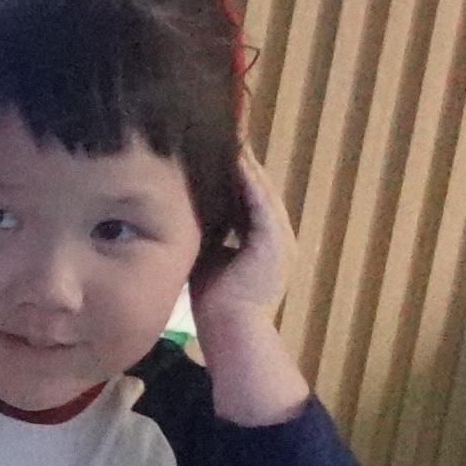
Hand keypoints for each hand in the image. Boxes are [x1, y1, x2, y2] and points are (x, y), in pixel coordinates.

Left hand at [192, 152, 313, 425]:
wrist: (232, 333)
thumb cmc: (215, 306)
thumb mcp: (211, 261)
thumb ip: (208, 238)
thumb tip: (185, 216)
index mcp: (264, 243)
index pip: (250, 198)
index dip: (237, 174)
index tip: (218, 150)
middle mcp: (278, 237)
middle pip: (259, 189)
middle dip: (243, 163)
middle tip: (226, 133)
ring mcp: (280, 239)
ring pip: (262, 191)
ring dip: (247, 165)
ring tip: (231, 138)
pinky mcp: (273, 243)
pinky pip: (261, 203)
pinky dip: (249, 181)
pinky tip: (237, 160)